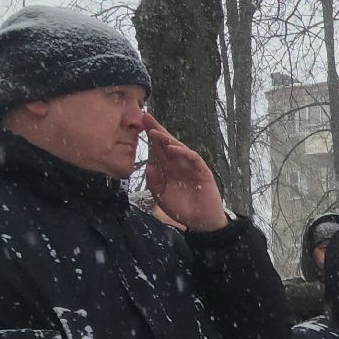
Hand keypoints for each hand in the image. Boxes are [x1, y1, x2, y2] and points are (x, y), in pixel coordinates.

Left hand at [142, 112, 229, 231]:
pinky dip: (183, 152)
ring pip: (179, 148)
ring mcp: (190, 166)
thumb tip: (148, 167)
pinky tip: (173, 148)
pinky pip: (193, 158)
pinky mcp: (202, 171)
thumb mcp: (161, 197)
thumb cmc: (182, 209)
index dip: (148, 137)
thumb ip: (154, 183)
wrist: (201, 222)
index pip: (157, 149)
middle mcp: (178, 164)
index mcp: (168, 169)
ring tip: (154, 131)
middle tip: (145, 116)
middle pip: (167, 143)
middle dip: (156, 129)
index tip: (137, 124)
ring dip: (167, 139)